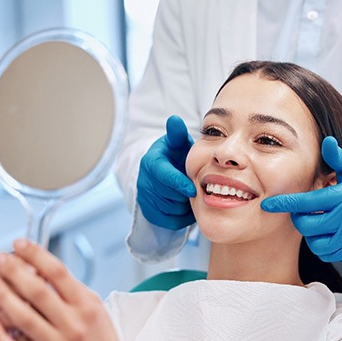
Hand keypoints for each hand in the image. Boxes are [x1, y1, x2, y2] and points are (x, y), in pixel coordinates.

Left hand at [0, 239, 131, 340]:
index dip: (36, 255)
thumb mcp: (95, 307)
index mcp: (86, 306)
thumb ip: (72, 289)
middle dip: (14, 271)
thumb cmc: (102, 339)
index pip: (58, 273)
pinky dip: (1, 335)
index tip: (20, 244)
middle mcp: (73, 325)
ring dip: (3, 297)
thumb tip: (44, 268)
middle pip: (38, 291)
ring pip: (24, 318)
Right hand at [137, 115, 196, 229]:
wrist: (164, 172)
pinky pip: (168, 221)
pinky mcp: (148, 212)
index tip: (193, 190)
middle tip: (197, 190)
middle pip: (169, 196)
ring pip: (170, 210)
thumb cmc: (175, 156)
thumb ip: (177, 134)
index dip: (178, 184)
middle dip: (185, 195)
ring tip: (191, 197)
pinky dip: (181, 218)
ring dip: (185, 206)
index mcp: (151, 162)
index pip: (163, 176)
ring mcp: (145, 198)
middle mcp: (144, 181)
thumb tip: (175, 120)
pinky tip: (187, 207)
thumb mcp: (177, 143)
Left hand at [261, 137, 341, 261]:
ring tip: (317, 220)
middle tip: (304, 210)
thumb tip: (326, 141)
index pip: (307, 203)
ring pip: (315, 243)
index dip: (285, 204)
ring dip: (310, 233)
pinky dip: (321, 245)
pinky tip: (325, 232)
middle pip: (307, 226)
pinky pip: (328, 253)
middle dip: (299, 218)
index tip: (267, 205)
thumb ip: (338, 156)